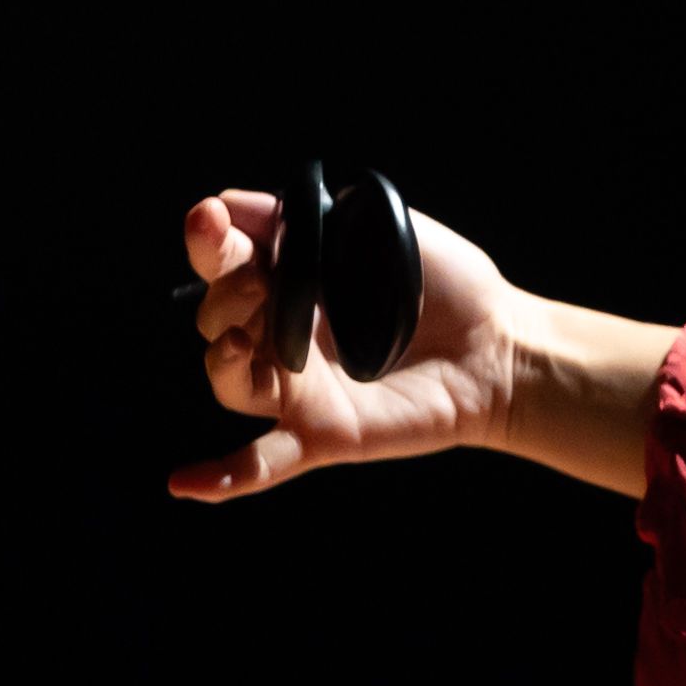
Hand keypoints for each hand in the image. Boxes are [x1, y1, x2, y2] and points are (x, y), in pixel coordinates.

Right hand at [170, 186, 525, 500]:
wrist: (501, 344)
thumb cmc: (444, 284)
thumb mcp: (376, 233)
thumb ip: (307, 219)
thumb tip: (228, 203)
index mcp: (292, 282)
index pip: (227, 262)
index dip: (210, 242)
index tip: (209, 218)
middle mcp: (285, 336)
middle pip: (217, 319)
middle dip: (227, 293)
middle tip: (262, 278)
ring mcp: (301, 388)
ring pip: (230, 380)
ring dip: (223, 359)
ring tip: (244, 340)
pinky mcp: (324, 432)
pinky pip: (263, 461)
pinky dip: (221, 476)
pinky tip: (185, 483)